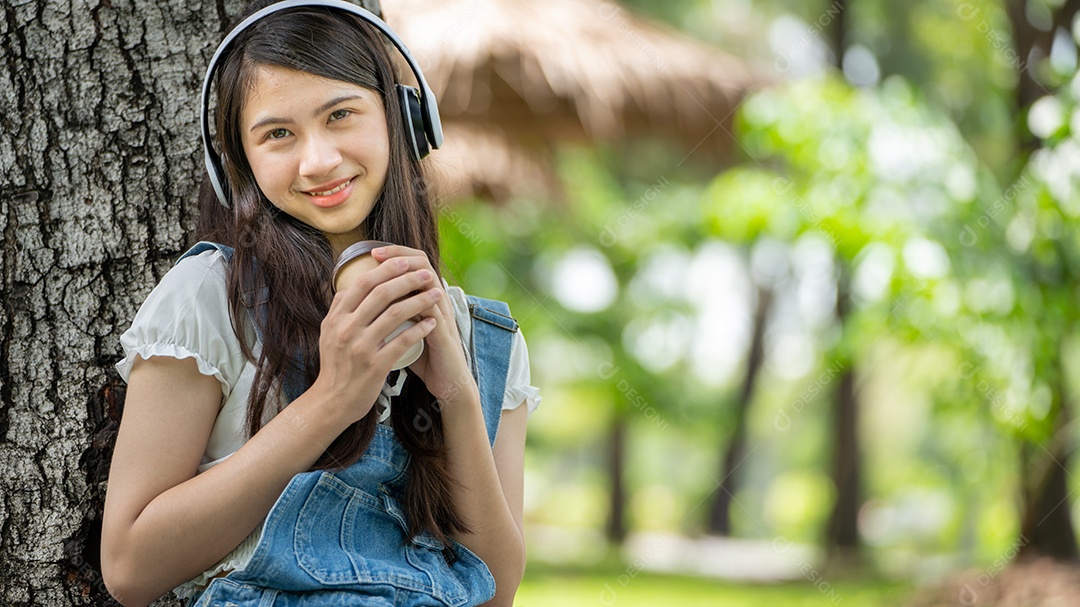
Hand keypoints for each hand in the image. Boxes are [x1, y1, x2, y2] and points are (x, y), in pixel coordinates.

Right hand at [312, 254, 442, 425]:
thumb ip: (340, 308)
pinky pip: (402, 342)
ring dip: (419, 301)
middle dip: (408, 279)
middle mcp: (346, 329)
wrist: (332, 401)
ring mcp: (360, 347)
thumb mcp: (329, 333)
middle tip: (427, 274)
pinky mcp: (375, 366)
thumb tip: (353, 283)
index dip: (386, 269)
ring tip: (436, 295)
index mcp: (336, 318)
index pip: (362, 283)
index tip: (405, 261)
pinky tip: (432, 323)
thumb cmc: (336, 365)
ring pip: (394, 314)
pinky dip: (420, 330)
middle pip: (381, 294)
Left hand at [370, 245, 477, 405]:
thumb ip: (389, 315)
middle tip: (376, 254)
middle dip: (398, 256)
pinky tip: (394, 301)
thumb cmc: (423, 356)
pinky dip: (413, 303)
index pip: (414, 263)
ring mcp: (442, 314)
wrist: (446, 380)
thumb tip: (361, 305)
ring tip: (386, 270)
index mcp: (425, 297)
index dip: (395, 254)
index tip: (372, 253)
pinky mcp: (444, 332)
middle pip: (422, 263)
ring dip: (406, 273)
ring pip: (428, 281)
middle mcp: (436, 300)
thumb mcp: (403, 329)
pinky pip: (430, 310)